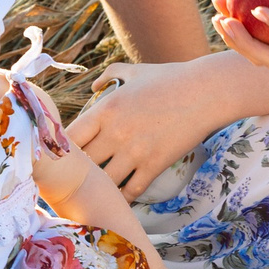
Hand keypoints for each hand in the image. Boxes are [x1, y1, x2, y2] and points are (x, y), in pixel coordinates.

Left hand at [68, 59, 230, 196]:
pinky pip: (131, 191)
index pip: (69, 137)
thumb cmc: (170, 78)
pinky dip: (123, 197)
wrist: (206, 92)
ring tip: (95, 192)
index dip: (61, 150)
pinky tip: (120, 197)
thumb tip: (94, 85)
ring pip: (104, 182)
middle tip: (74, 180)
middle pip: (82, 164)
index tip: (63, 156)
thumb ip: (110, 75)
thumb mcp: (135, 71)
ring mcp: (135, 151)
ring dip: (99, 187)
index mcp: (106, 109)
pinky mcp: (154, 165)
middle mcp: (115, 132)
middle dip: (76, 173)